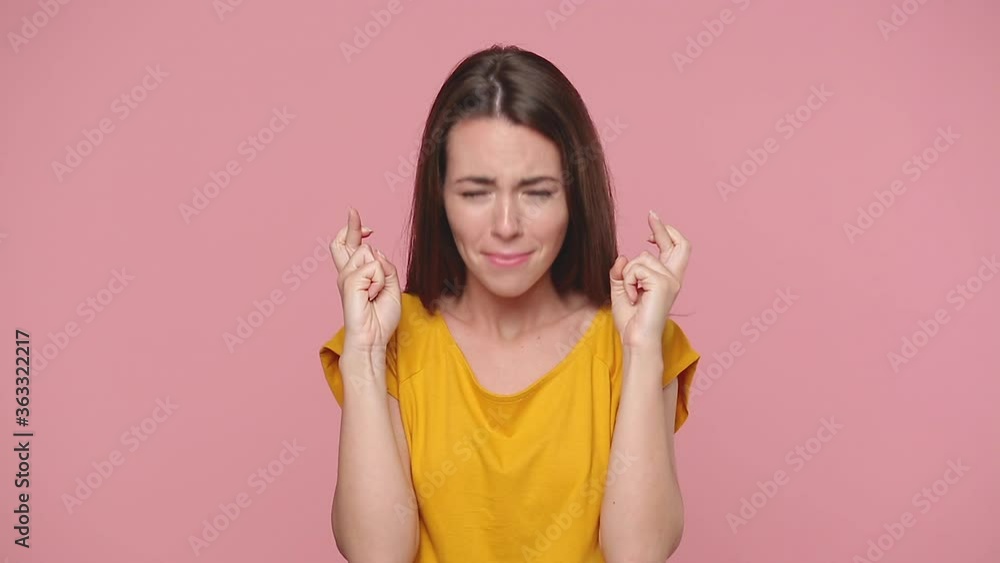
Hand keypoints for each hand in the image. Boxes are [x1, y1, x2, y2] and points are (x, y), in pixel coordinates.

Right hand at [330, 207, 401, 349]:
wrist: (373, 339)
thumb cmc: (380, 317)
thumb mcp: (391, 286)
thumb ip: (385, 266)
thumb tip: (374, 251)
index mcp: (355, 275)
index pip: (349, 246)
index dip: (353, 230)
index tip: (362, 222)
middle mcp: (346, 274)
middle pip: (344, 241)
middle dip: (351, 225)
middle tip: (353, 210)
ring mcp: (346, 277)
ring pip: (369, 253)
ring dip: (381, 273)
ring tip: (375, 293)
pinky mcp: (348, 282)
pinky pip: (373, 267)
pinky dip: (379, 281)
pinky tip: (372, 296)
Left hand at [609, 211, 690, 348]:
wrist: (636, 340)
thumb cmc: (631, 321)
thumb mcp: (622, 290)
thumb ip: (622, 272)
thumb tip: (623, 257)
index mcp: (667, 279)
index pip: (675, 249)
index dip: (665, 232)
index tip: (652, 220)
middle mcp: (674, 278)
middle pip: (679, 243)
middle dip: (663, 227)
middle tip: (651, 214)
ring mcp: (671, 280)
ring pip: (640, 258)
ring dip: (627, 275)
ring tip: (631, 295)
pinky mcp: (663, 283)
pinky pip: (635, 268)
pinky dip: (628, 282)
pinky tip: (633, 298)